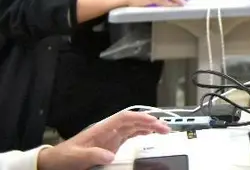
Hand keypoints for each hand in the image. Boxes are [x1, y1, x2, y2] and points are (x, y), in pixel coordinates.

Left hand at [37, 111, 168, 169]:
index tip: (154, 121)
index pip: (125, 118)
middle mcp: (108, 131)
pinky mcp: (110, 147)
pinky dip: (141, 135)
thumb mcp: (76, 157)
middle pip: (134, 122)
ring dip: (148, 128)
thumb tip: (110, 155)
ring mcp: (110, 138)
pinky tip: (148, 137)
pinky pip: (130, 137)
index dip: (141, 118)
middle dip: (150, 122)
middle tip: (165, 128)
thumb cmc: (62, 157)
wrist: (53, 163)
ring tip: (162, 131)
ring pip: (134, 129)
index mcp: (101, 129)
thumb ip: (93, 154)